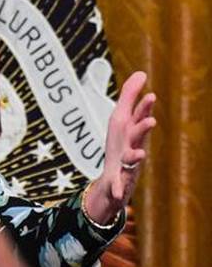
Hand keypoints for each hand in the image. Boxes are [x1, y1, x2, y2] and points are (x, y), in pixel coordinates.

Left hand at [87, 71, 156, 222]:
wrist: (115, 180)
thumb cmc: (121, 145)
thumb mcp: (121, 119)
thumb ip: (130, 96)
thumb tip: (141, 73)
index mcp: (132, 130)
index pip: (139, 116)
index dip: (144, 107)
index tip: (151, 96)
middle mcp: (132, 145)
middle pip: (137, 135)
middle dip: (143, 128)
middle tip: (150, 121)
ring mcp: (127, 164)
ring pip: (132, 159)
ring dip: (135, 155)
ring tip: (139, 153)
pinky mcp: (118, 181)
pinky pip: (118, 186)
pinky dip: (118, 189)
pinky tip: (118, 193)